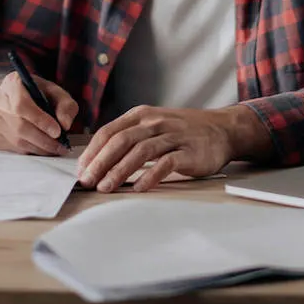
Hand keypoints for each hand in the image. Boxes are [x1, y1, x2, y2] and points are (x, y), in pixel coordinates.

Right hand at [0, 71, 77, 155]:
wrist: (15, 96)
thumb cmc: (37, 93)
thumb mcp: (55, 91)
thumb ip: (65, 105)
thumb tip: (65, 125)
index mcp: (12, 84)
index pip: (22, 105)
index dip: (40, 120)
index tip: (58, 131)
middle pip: (20, 127)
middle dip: (44, 140)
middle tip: (62, 146)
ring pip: (17, 141)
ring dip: (40, 148)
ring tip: (57, 149)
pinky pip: (14, 149)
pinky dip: (31, 151)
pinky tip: (43, 148)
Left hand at [76, 105, 238, 192]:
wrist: (222, 129)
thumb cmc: (183, 131)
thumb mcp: (153, 125)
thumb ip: (130, 137)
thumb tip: (98, 161)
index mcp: (141, 115)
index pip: (109, 131)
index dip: (92, 151)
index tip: (81, 170)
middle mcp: (155, 122)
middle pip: (121, 140)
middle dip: (100, 162)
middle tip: (87, 181)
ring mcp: (173, 136)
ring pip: (140, 151)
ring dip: (120, 170)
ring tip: (106, 187)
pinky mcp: (189, 152)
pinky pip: (166, 163)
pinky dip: (151, 175)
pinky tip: (139, 188)